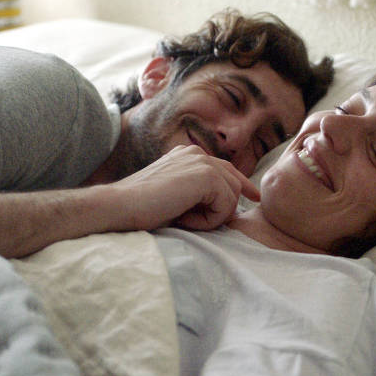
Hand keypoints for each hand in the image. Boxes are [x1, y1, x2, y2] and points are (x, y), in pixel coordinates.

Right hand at [111, 145, 259, 230]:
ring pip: (232, 197)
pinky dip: (209, 221)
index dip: (242, 185)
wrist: (120, 205)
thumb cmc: (142, 208)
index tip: (255, 197)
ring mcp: (202, 162)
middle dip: (221, 210)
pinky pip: (226, 206)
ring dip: (212, 218)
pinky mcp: (205, 175)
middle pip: (234, 184)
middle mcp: (197, 153)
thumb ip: (198, 193)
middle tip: (190, 221)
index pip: (226, 169)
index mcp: (189, 155)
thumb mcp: (175, 195)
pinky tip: (185, 219)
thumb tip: (229, 206)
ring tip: (184, 220)